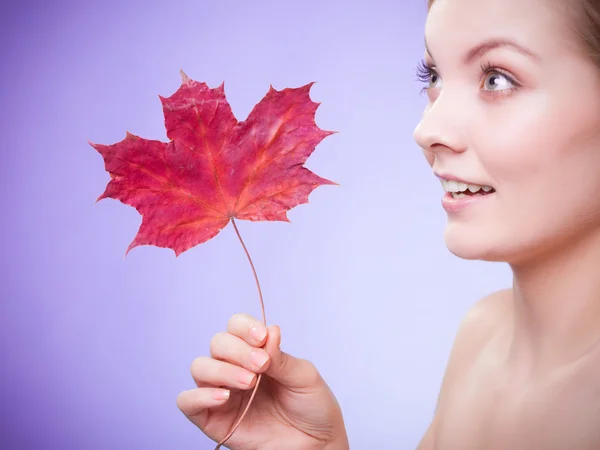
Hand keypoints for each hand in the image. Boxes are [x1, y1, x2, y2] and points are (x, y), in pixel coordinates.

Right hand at [176, 313, 348, 449]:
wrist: (316, 446)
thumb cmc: (312, 408)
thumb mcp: (304, 377)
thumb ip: (282, 356)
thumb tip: (270, 330)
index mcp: (256, 352)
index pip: (236, 326)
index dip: (244, 327)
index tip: (262, 337)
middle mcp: (235, 368)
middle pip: (217, 343)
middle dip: (238, 350)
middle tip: (262, 366)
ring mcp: (222, 393)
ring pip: (200, 367)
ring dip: (222, 370)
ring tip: (249, 383)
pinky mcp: (212, 419)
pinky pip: (188, 402)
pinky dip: (199, 395)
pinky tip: (223, 397)